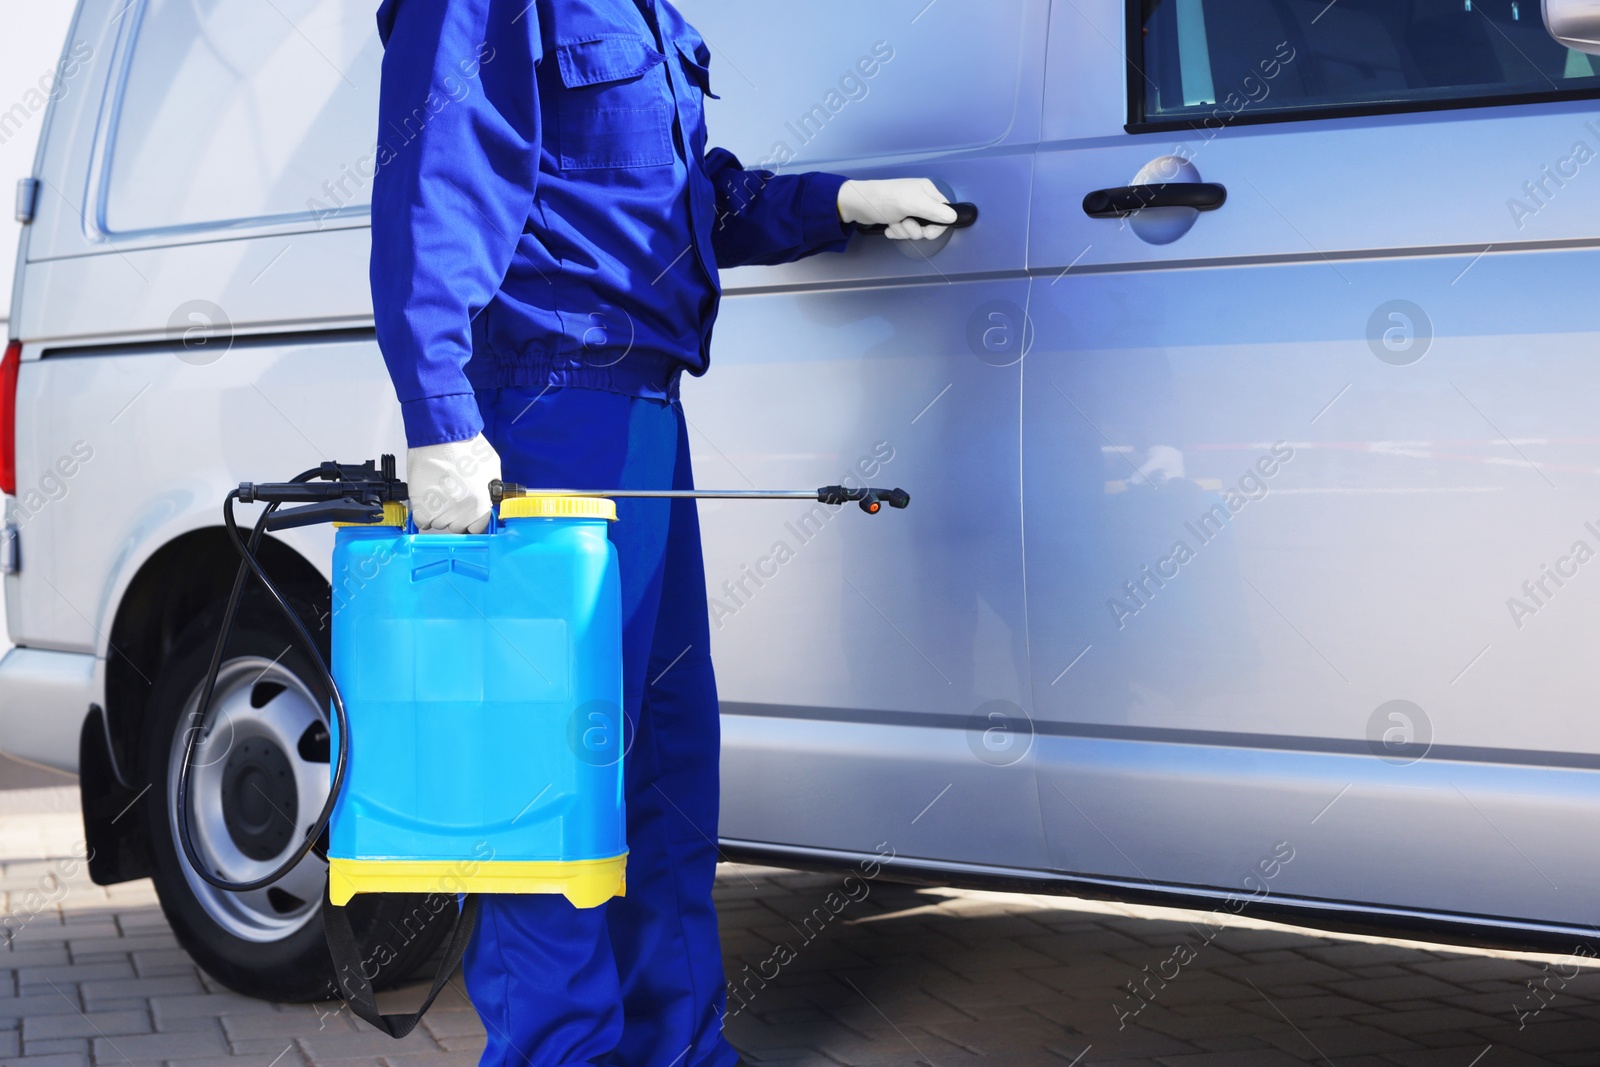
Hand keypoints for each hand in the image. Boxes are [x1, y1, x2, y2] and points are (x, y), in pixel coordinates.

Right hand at [406, 434, 501, 533]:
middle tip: (454, 497)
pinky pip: (422, 522)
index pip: (478, 528)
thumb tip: (491, 496)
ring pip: (439, 523)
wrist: (439, 435)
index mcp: (479, 504)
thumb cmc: (465, 446)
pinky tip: (427, 503)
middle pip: (457, 526)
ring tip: (440, 493)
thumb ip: (492, 487)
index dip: (474, 519)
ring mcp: (438, 510)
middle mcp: (459, 511)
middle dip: (457, 515)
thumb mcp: (492, 466)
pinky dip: (424, 516)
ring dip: (440, 513)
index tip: (469, 514)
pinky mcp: (419, 505)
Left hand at [838, 178, 957, 239]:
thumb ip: (935, 211)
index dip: (938, 226)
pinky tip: (889, 227)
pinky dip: (897, 231)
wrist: (857, 204)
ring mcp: (908, 209)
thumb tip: (954, 217)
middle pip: (931, 224)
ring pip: (917, 229)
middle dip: (917, 229)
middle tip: (906, 225)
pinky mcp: (898, 217)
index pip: (945, 212)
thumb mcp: (913, 204)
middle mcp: (920, 199)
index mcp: (927, 191)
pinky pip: (904, 230)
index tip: (927, 233)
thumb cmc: (886, 200)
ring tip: (894, 223)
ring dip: (904, 231)